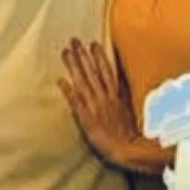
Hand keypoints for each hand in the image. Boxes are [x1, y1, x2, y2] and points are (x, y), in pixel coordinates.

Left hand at [59, 40, 139, 168]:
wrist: (124, 148)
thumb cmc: (128, 131)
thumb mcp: (130, 108)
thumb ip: (125, 92)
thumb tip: (122, 77)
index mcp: (115, 95)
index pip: (106, 71)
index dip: (99, 57)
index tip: (93, 43)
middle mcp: (104, 97)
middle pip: (92, 72)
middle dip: (83, 55)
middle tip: (74, 40)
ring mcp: (94, 106)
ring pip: (83, 82)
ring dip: (73, 66)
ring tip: (65, 52)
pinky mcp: (86, 118)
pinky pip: (75, 102)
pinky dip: (68, 90)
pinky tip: (60, 80)